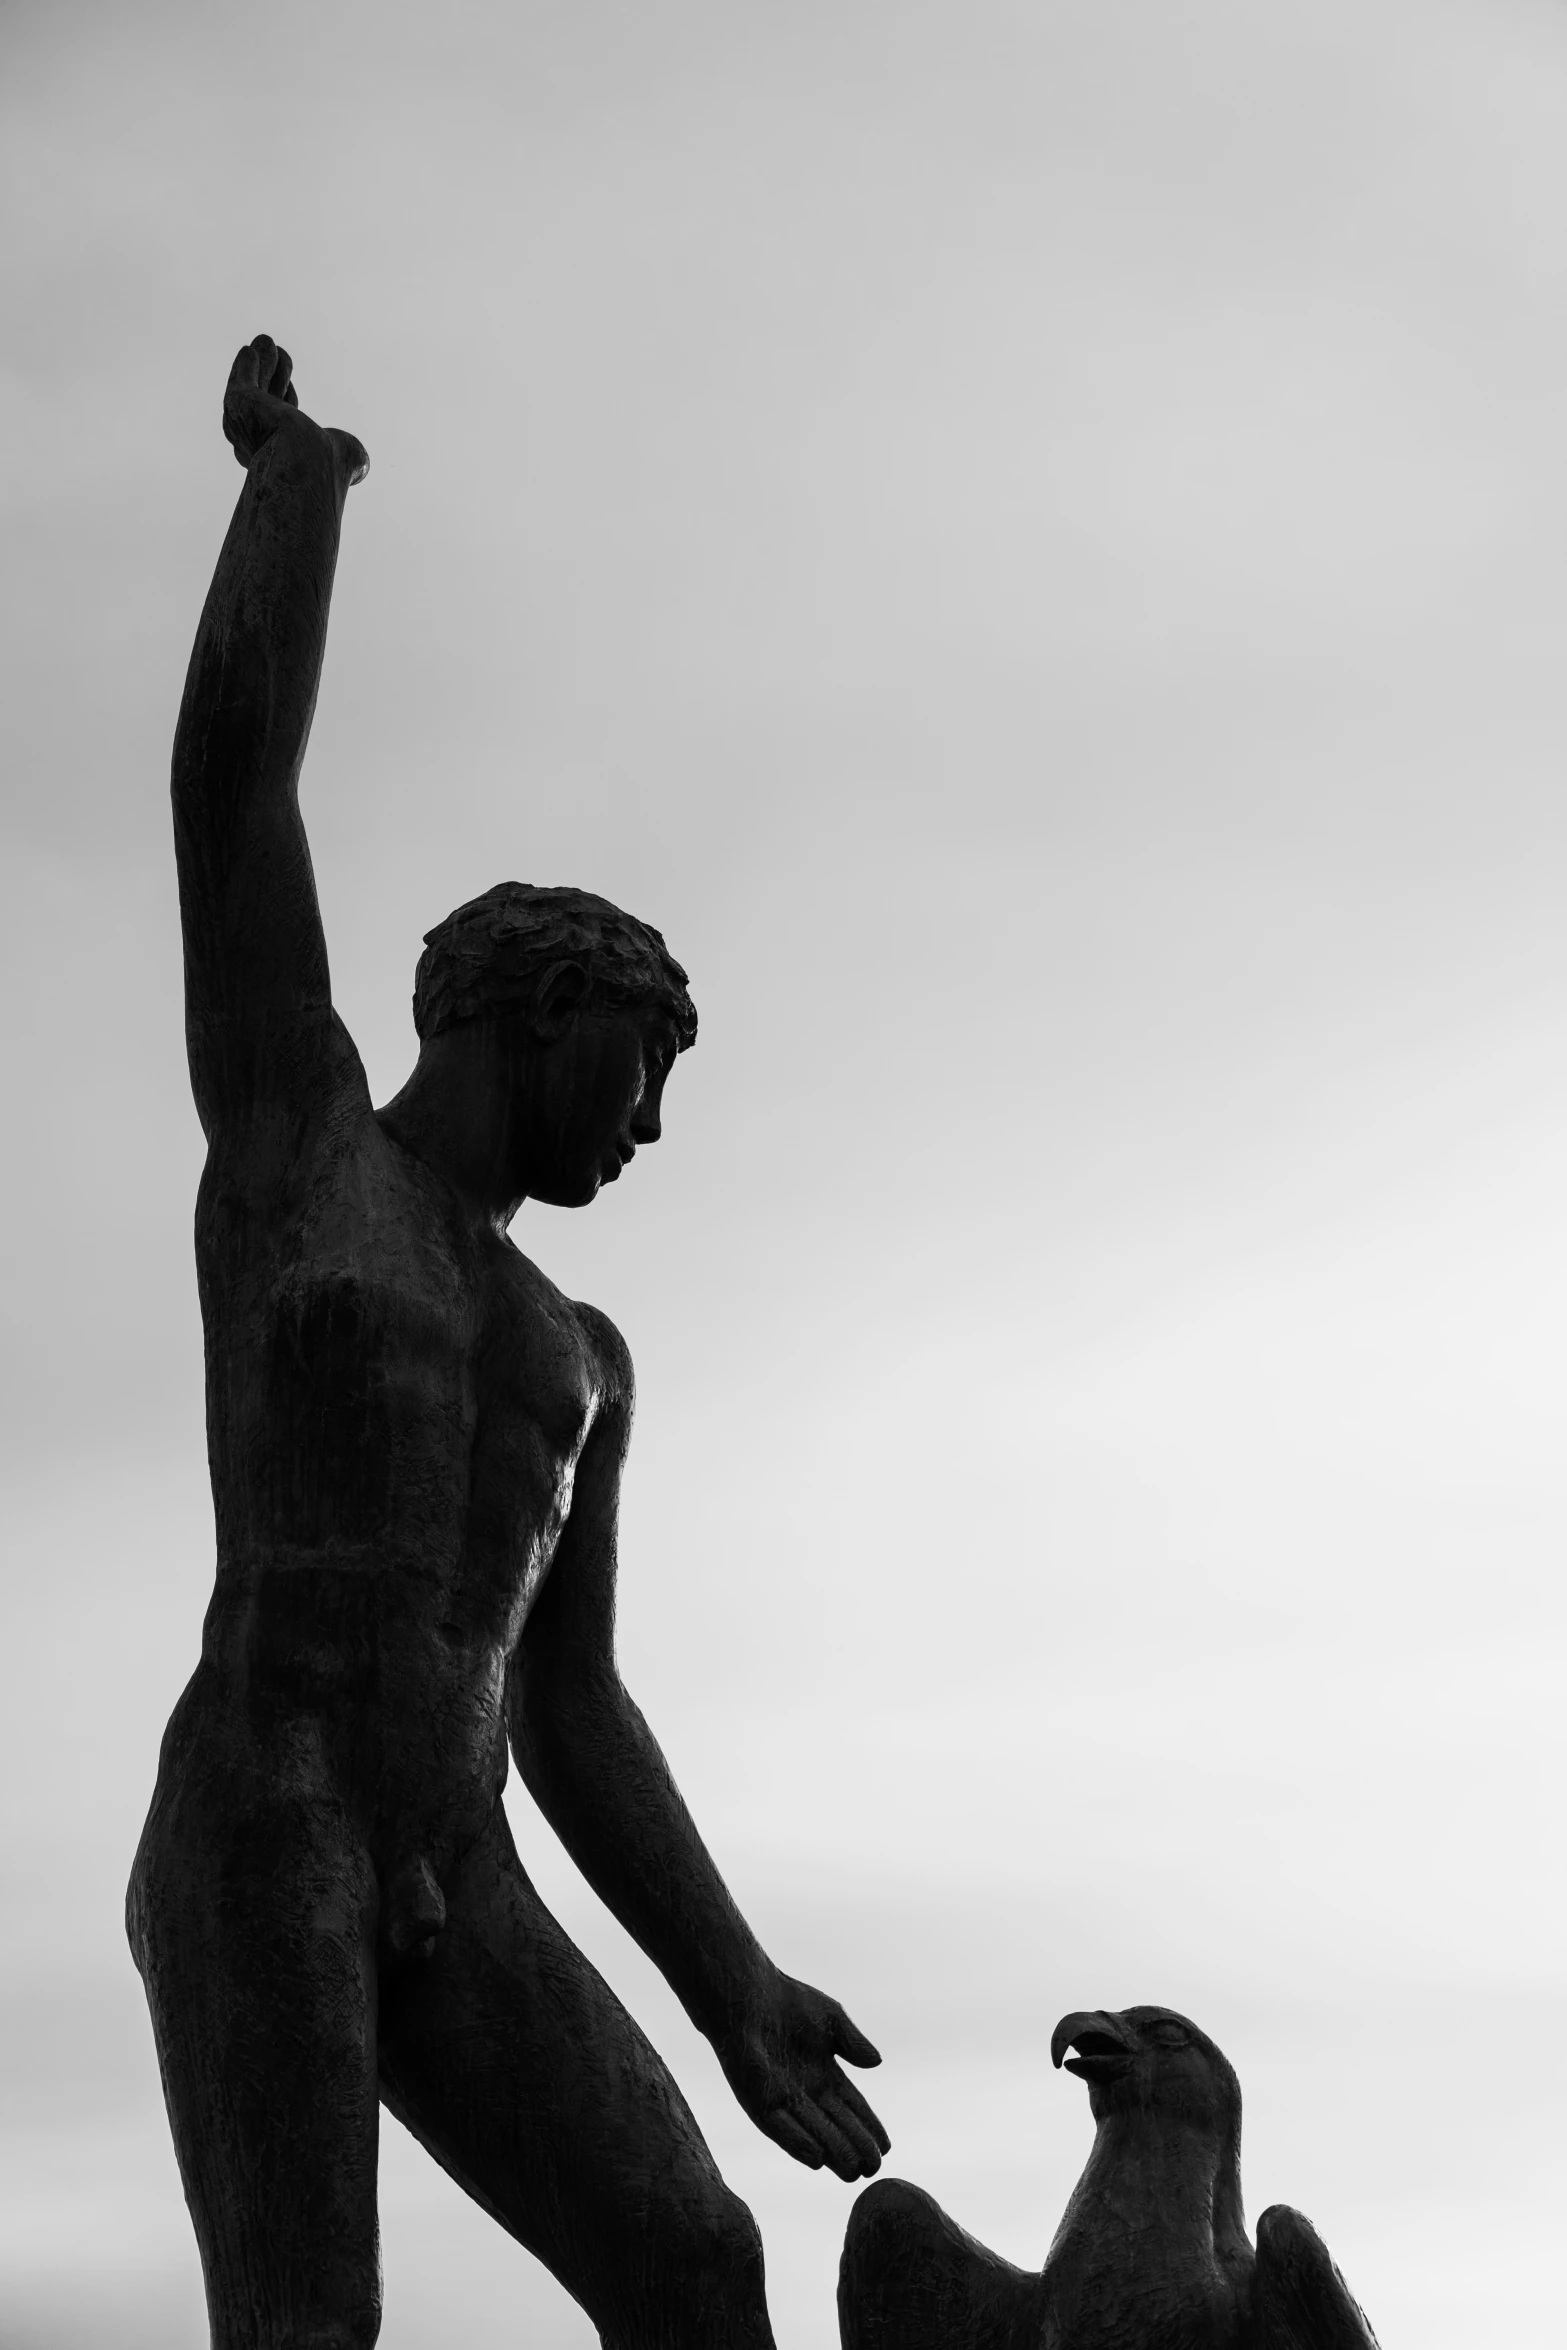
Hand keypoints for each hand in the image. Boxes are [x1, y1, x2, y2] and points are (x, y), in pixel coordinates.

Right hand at [222, 334, 367, 487]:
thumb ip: (352, 457)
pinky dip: (244, 367)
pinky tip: (250, 350)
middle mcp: (256, 446)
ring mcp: (244, 427)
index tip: (290, 386)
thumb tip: (361, 463)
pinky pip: (240, 382)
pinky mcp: (237, 407)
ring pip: (252, 390)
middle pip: (263, 403)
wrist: (307, 465)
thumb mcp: (349, 458)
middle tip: (278, 352)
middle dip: (271, 378)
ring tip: (266, 340)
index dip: (285, 402)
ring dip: (260, 365)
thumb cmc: (327, 469)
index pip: (280, 424)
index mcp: (279, 457)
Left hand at [713, 1968, 889, 2180]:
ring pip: (813, 2133)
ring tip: (853, 2172)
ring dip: (832, 2153)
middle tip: (874, 2168)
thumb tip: (877, 2062)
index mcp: (825, 2075)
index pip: (853, 2107)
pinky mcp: (759, 2101)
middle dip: (856, 2147)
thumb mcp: (831, 2019)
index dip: (870, 2127)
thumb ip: (852, 2042)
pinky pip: (781, 2128)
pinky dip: (798, 2143)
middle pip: (837, 2126)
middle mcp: (806, 2093)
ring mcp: (783, 2099)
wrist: (747, 1994)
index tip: (887, 2147)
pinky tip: (817, 2159)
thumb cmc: (788, 2001)